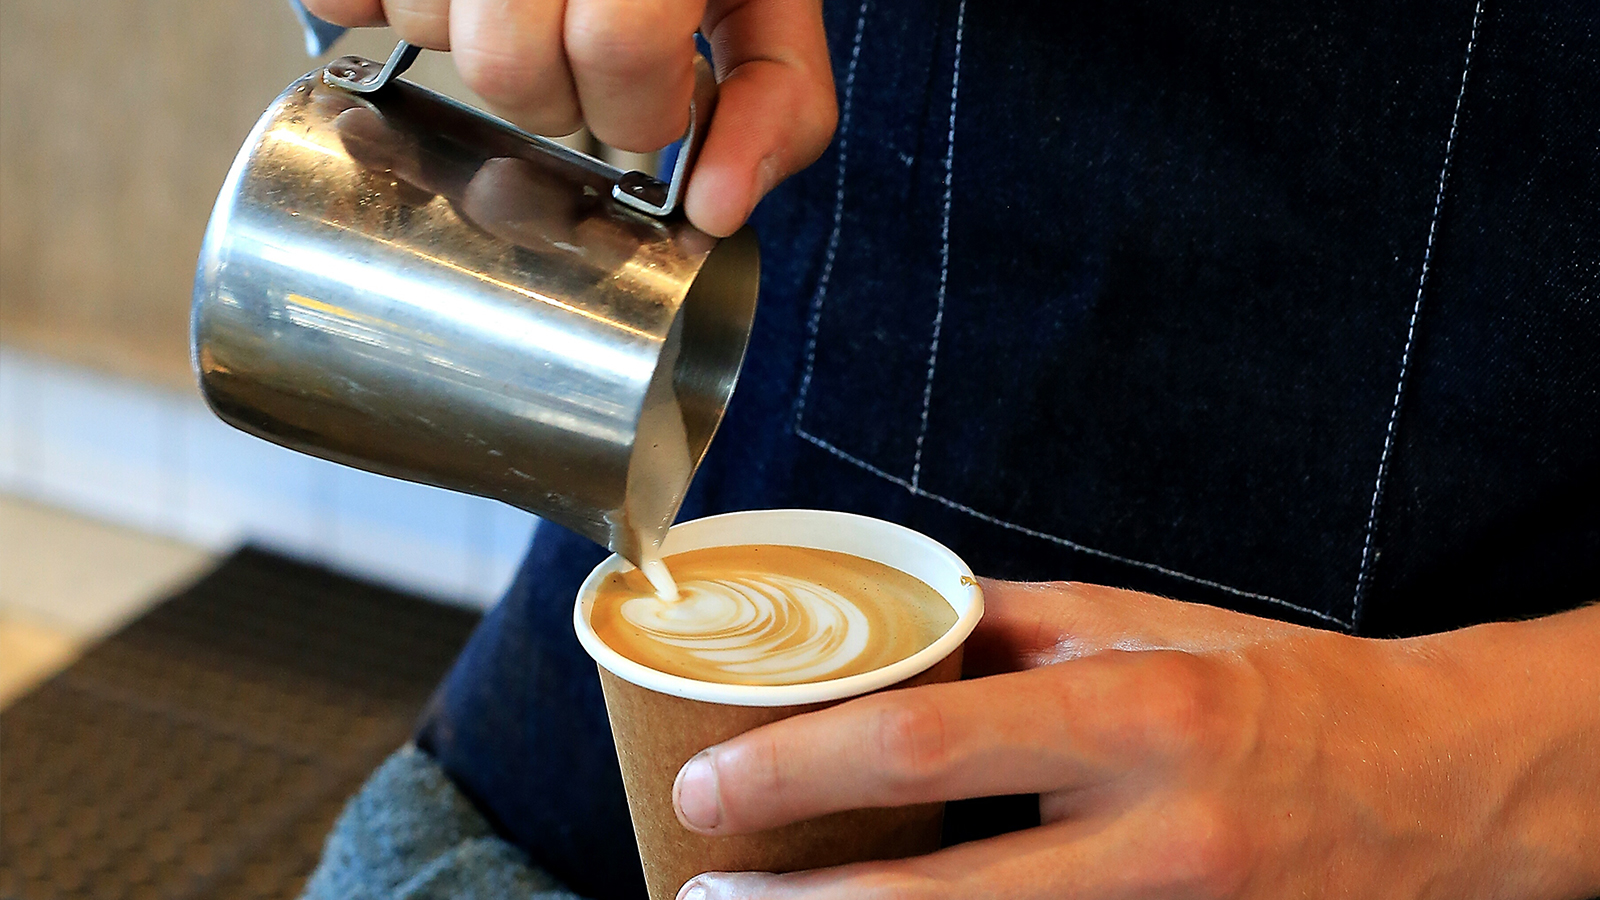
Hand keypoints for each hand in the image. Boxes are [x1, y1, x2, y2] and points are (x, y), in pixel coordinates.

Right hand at [302, 0, 837, 235]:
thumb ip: (778, 97)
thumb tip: (716, 207)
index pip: (618, 45)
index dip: (637, 105)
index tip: (657, 99)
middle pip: (504, 63)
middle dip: (554, 98)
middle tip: (584, 59)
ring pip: (422, 29)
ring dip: (474, 47)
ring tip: (518, 6)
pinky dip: (380, 6)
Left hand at [671, 580, 1599, 898]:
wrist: (1441, 788)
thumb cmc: (1286, 693)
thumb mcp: (1148, 627)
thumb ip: (1014, 629)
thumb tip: (894, 630)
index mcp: (1134, 718)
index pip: (927, 746)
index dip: (797, 772)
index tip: (714, 786)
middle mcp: (1156, 841)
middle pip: (934, 898)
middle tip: (704, 890)